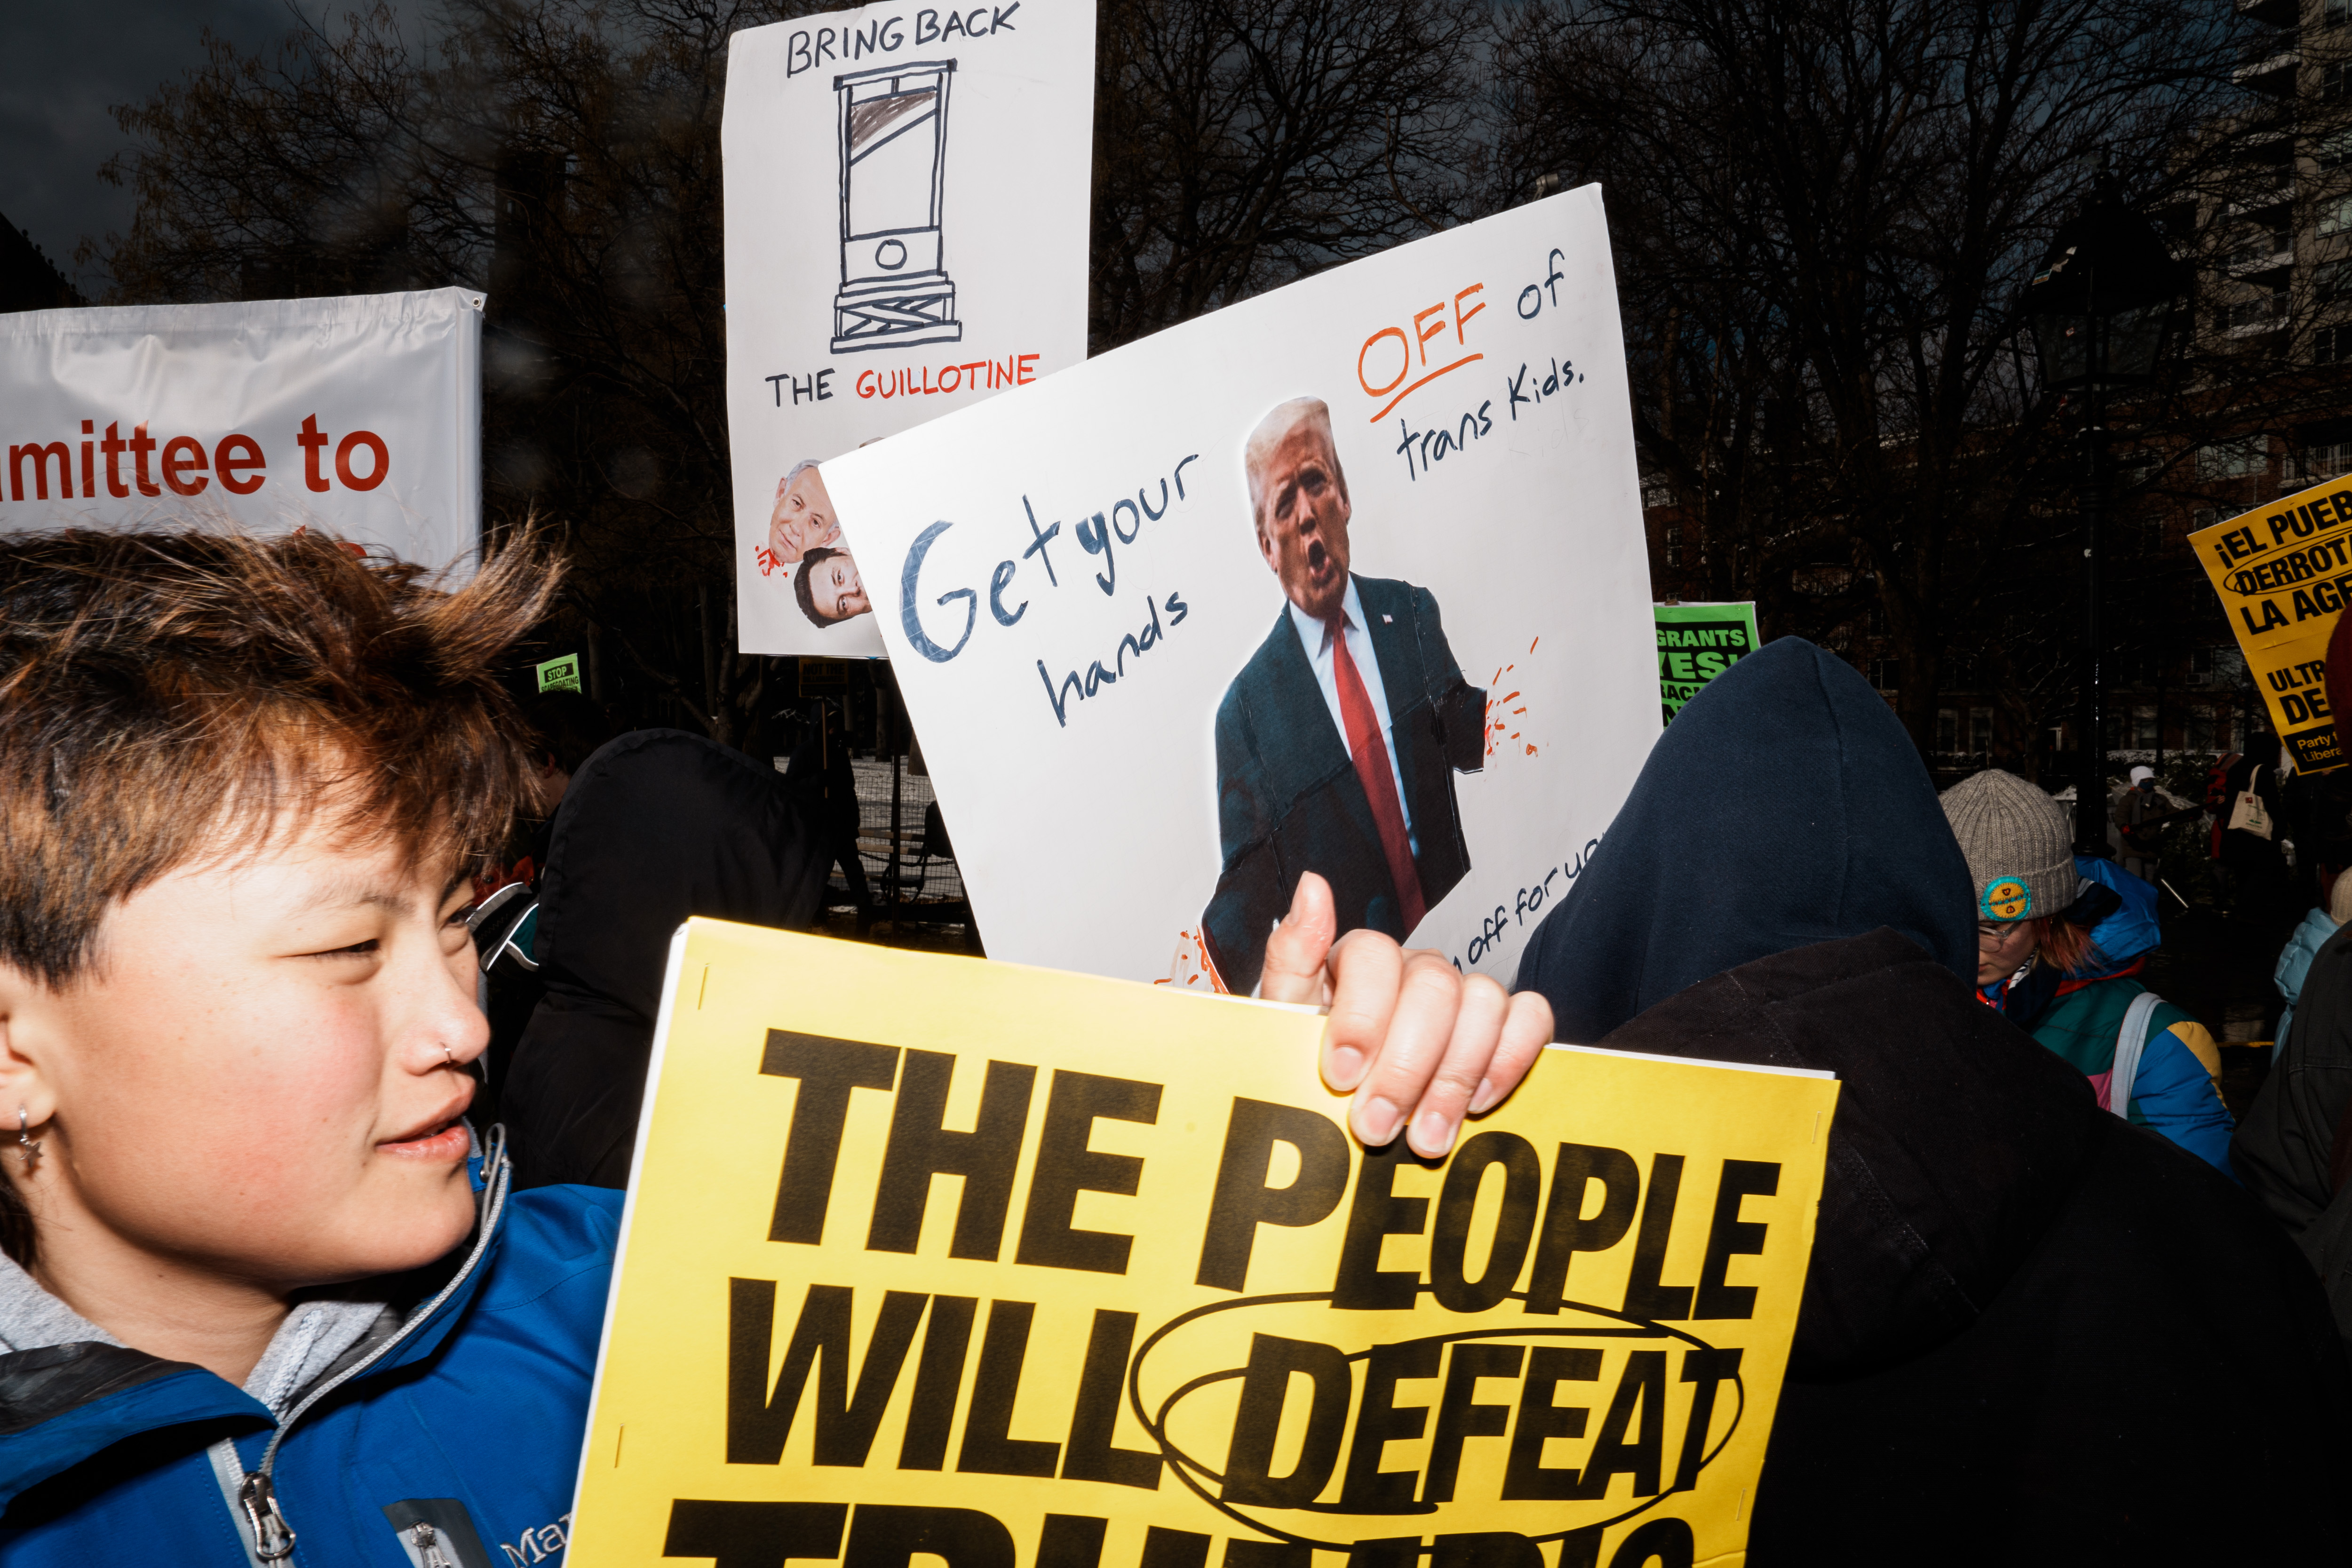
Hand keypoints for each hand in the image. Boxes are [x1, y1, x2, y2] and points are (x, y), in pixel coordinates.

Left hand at [1260, 872, 1552, 1158]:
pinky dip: (1509, 1060)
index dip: (1361, 1016)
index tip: (1341, 1076)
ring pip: (1484, 1002)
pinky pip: (1532, 1017)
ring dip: (1454, 1077)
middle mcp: (1417, 968)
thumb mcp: (1285, 1023)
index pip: (1374, 953)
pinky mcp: (1507, 1023)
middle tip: (1377, 1126)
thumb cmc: (1317, 1067)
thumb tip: (1311, 884)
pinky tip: (1477, 1102)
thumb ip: (1291, 956)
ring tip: (1425, 1136)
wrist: (1351, 1114)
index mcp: (1359, 960)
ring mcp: (1466, 993)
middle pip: (1433, 987)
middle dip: (1404, 1067)